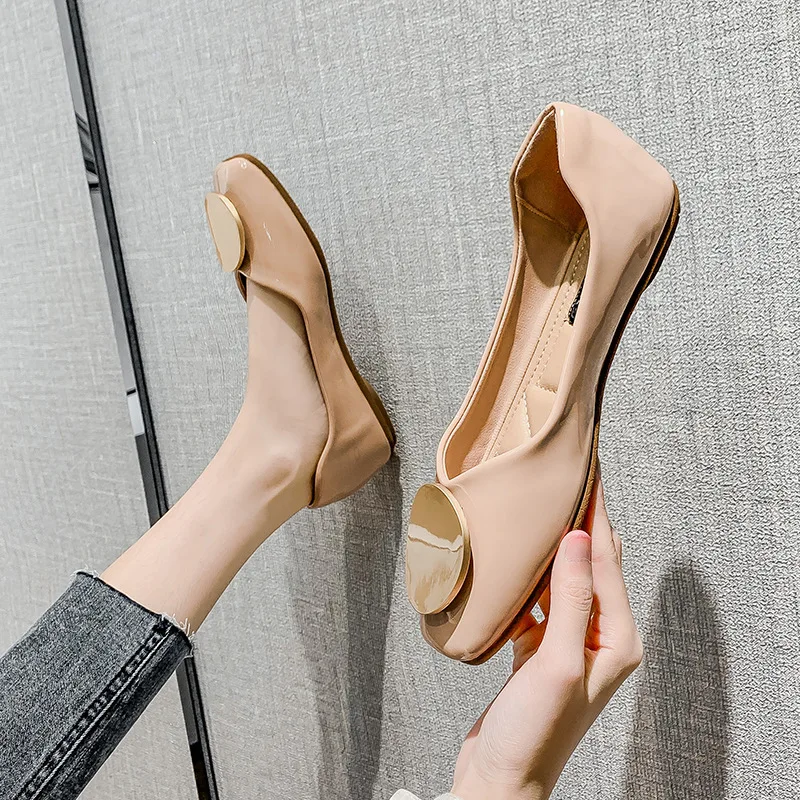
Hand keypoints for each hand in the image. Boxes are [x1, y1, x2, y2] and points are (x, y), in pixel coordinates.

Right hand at [451, 478, 642, 799]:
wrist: (502, 776)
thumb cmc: (533, 731)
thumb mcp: (557, 662)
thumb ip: (572, 599)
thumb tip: (580, 539)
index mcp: (617, 640)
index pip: (607, 562)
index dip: (598, 516)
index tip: (590, 475)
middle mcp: (601, 639)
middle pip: (594, 566)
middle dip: (583, 523)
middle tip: (570, 481)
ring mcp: (572, 643)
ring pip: (568, 580)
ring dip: (557, 547)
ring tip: (544, 510)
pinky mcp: (544, 650)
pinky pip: (544, 601)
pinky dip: (534, 577)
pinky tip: (519, 562)